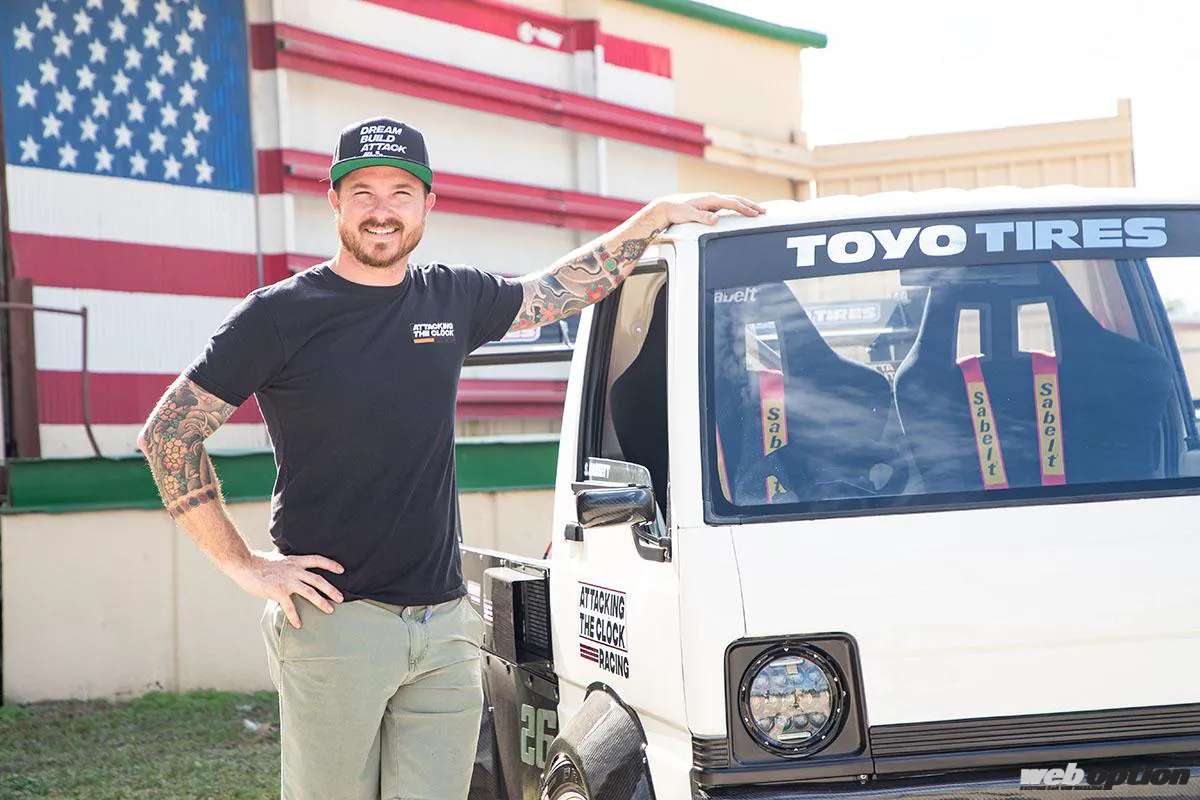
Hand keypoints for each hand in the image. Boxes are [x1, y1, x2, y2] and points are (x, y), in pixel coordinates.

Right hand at [228, 550, 345, 628]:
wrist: (244, 564)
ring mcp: (287, 581)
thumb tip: (287, 558)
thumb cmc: (259, 562)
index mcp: (295, 561)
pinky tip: (299, 624)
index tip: (341, 570)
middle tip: (341, 598)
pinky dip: (295, 616)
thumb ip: (287, 561)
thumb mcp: (278, 557)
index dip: (330, 564)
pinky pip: (290, 606)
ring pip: (310, 592)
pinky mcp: (278, 592)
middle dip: (331, 589)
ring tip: (330, 610)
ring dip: (321, 602)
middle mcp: (294, 570)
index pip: (317, 560)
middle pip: (318, 579)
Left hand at [647, 193, 765, 227]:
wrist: (668, 206)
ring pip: (734, 202)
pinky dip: (738, 208)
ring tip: (757, 211)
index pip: (733, 203)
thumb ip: (702, 217)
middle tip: (763, 211)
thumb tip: (716, 219)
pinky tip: (741, 212)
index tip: (756, 214)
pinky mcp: (711, 205)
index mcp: (711, 199)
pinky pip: (728, 205)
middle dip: (751, 205)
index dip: (745, 209)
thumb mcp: (689, 215)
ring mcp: (713, 201)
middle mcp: (714, 198)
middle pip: (737, 200)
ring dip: (746, 206)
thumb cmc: (678, 210)